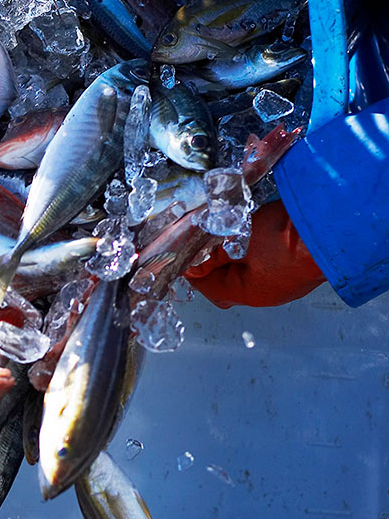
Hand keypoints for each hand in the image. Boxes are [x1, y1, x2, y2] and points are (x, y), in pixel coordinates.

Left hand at [183, 200, 324, 307]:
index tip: (184, 253)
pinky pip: (265, 264)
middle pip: (226, 283)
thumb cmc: (289, 236)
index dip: (193, 269)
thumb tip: (194, 265)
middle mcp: (266, 293)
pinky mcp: (295, 267)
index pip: (208, 287)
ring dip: (234, 255)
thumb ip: (213, 254)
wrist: (333, 224)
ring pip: (246, 272)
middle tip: (205, 242)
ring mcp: (283, 282)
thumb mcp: (239, 240)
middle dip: (213, 264)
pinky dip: (253, 251)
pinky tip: (252, 233)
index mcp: (249, 293)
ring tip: (229, 233)